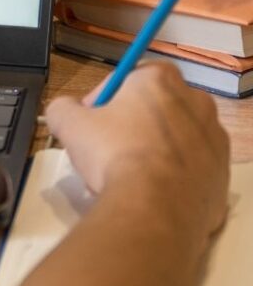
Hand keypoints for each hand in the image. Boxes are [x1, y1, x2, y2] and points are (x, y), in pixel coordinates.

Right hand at [46, 63, 228, 238]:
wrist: (154, 210)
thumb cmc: (114, 155)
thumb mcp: (69, 124)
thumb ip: (63, 107)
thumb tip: (64, 109)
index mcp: (160, 80)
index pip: (131, 75)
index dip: (109, 95)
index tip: (95, 117)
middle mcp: (196, 103)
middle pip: (158, 105)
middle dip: (135, 121)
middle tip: (111, 144)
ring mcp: (214, 141)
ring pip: (177, 137)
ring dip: (156, 147)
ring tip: (130, 172)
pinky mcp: (223, 175)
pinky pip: (192, 167)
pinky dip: (174, 174)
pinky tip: (151, 189)